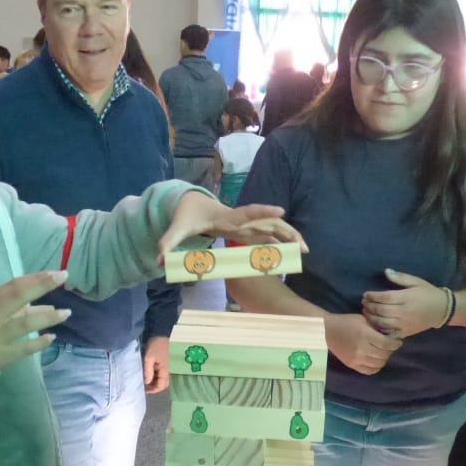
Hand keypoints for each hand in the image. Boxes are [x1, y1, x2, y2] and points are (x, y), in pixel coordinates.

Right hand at [0, 271, 69, 372]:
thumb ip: (20, 307)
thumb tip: (50, 306)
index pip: (14, 286)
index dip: (36, 278)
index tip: (57, 273)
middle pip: (18, 298)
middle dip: (41, 286)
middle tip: (62, 277)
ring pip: (25, 324)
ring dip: (48, 317)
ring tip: (66, 313)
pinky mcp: (2, 356)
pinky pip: (25, 348)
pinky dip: (39, 342)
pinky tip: (52, 337)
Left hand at [143, 335, 169, 393]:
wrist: (159, 335)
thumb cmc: (155, 346)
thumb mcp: (149, 358)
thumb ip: (148, 370)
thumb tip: (147, 382)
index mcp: (164, 370)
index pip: (162, 385)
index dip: (154, 390)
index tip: (145, 390)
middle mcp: (165, 370)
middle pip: (163, 384)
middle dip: (155, 388)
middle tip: (145, 388)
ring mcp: (164, 367)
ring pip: (160, 380)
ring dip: (153, 383)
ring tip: (144, 382)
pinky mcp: (161, 364)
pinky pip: (158, 374)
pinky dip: (153, 377)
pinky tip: (146, 375)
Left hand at [157, 193, 305, 263]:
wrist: (193, 205)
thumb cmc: (187, 216)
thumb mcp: (176, 228)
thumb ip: (168, 243)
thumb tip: (160, 260)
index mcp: (227, 217)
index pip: (247, 213)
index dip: (263, 212)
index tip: (280, 212)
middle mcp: (242, 219)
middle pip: (269, 223)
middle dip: (286, 231)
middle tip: (302, 245)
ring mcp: (247, 225)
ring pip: (273, 230)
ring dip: (289, 238)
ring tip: (305, 252)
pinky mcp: (249, 232)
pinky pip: (269, 238)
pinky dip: (282, 244)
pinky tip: (294, 254)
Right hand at [324, 314, 403, 375]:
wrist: (327, 330)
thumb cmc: (346, 322)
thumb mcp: (363, 320)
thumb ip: (377, 327)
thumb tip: (391, 333)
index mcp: (365, 335)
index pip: (386, 344)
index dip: (395, 344)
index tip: (398, 341)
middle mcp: (362, 349)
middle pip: (384, 355)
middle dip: (390, 350)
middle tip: (391, 346)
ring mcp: (356, 359)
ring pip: (378, 364)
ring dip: (384, 359)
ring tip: (383, 352)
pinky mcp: (351, 364)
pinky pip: (369, 371)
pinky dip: (376, 367)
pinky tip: (376, 361)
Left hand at [361, 269, 450, 337]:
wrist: (442, 310)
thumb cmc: (428, 293)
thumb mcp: (417, 282)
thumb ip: (401, 278)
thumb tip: (386, 271)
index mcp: (407, 298)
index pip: (385, 298)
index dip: (373, 296)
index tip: (366, 294)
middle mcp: (405, 312)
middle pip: (381, 310)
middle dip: (369, 306)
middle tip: (363, 302)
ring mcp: (404, 324)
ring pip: (382, 323)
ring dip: (371, 318)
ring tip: (365, 312)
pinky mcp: (405, 333)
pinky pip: (389, 333)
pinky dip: (379, 329)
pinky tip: (374, 324)